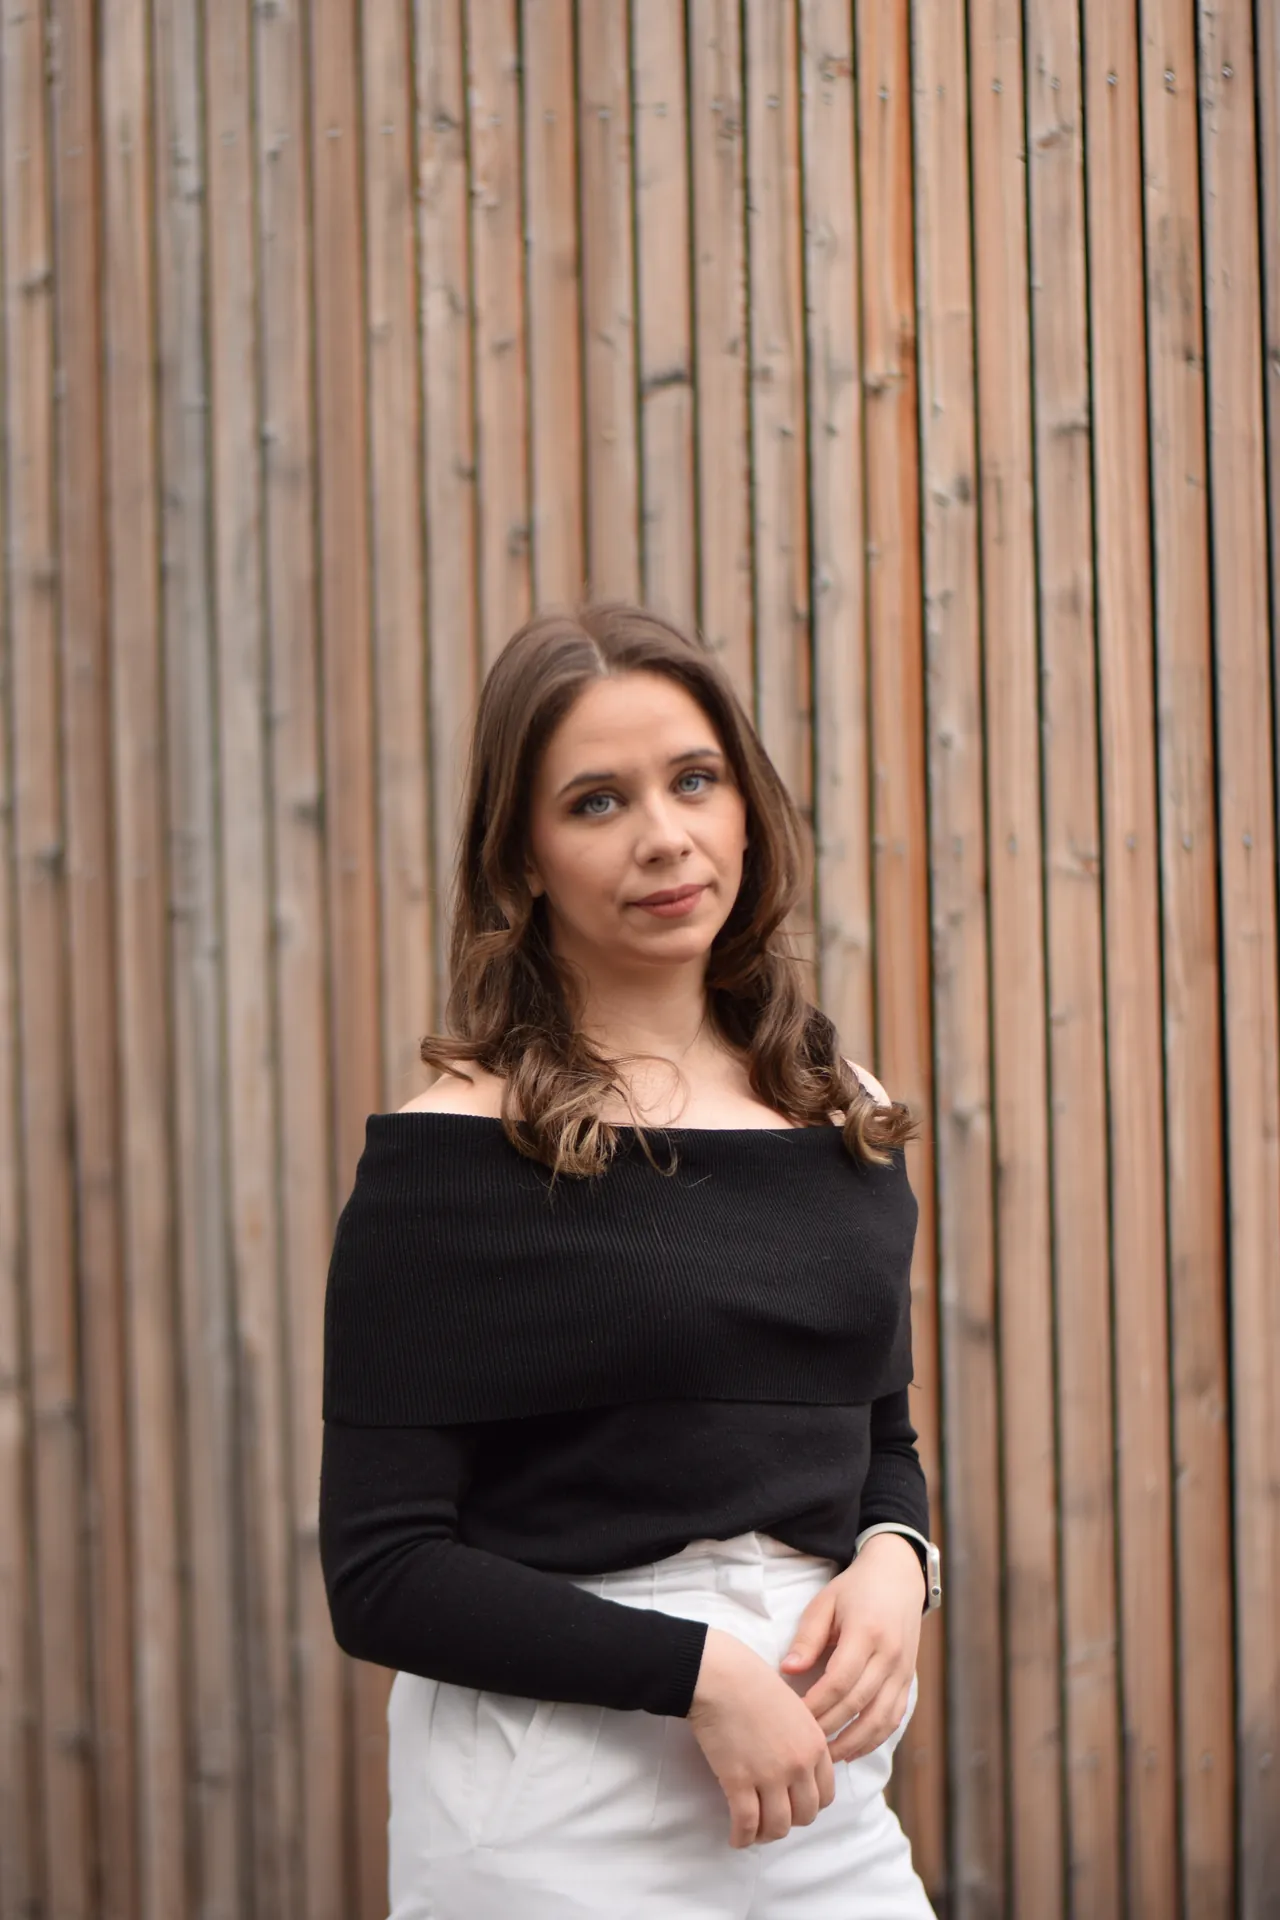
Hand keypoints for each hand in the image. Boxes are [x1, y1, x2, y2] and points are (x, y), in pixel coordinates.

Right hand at [688, 1626, 836, 1847]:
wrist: (720, 1675)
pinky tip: (735, 1837)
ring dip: (765, 1834)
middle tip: (772, 1818)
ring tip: (753, 1831)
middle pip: (805, 1815)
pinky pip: (746, 1824)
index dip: (808, 1805)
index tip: (793, 1804)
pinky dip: (741, 1837)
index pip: (825, 1794)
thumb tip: (796, 1767)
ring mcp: (770, 1775)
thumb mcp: (793, 1707)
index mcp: (815, 1744)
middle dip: (789, 1821)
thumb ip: (802, 1738)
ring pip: (777, 1826)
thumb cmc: (752, 1681)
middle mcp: (799, 1764)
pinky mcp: (739, 1781)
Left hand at [779, 1533, 924, 1761]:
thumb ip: (807, 1637)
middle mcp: (889, 1654)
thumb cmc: (855, 1588)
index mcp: (866, 1632)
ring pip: (880, 1719)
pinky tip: (852, 1749)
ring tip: (826, 1758)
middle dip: (829, 1728)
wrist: (898, 1575)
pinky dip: (874, 1738)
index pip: (839, 1680)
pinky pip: (894, 1718)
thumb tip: (787, 1671)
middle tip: (803, 1744)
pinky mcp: (908, 1679)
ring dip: (853, 1743)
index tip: (792, 1718)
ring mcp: (903, 1670)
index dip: (816, 1704)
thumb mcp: (825, 1602)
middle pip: (858, 1703)